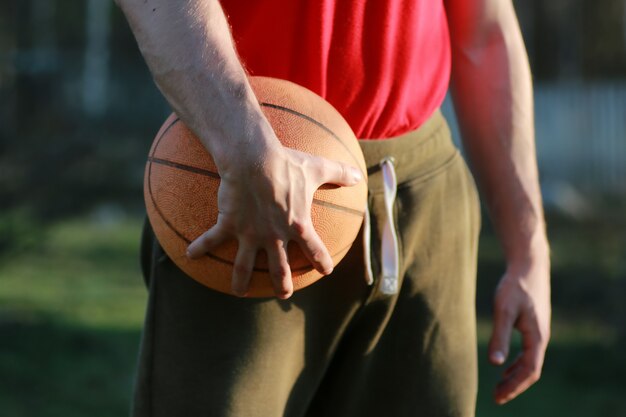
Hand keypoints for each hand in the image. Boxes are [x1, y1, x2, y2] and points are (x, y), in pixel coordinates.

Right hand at [186, 139, 361, 298]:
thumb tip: (359, 174)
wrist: (255, 160)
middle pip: (280, 269)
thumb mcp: (317, 168)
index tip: (324, 271)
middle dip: (282, 284)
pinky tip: (190, 256)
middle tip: (283, 294)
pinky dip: (200, 248)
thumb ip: (339, 174)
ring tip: (240, 293)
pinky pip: (212, 240)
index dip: (321, 262)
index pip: (315, 250)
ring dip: (242, 281)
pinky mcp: (230, 225)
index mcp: (298, 225)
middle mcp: (274, 236)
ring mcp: (251, 234)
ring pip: (245, 267)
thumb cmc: (287, 163)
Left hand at [488, 247, 550, 404]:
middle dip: (514, 385)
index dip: (515, 386)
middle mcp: (542, 337)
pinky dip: (517, 363)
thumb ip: (500, 336)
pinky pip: (528, 352)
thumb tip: (494, 363)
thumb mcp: (504, 310)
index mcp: (537, 337)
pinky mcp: (533, 325)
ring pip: (530, 361)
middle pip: (531, 370)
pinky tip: (505, 365)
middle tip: (496, 397)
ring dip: (515, 376)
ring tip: (500, 386)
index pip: (530, 371)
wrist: (529, 264)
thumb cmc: (515, 285)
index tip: (499, 397)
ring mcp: (539, 331)